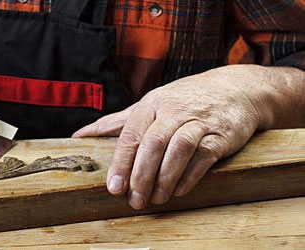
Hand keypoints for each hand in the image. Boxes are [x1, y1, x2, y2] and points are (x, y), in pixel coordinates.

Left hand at [73, 65, 269, 208]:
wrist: (235, 89)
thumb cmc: (183, 101)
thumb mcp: (149, 105)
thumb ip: (116, 122)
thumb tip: (80, 135)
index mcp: (151, 104)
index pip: (131, 134)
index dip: (121, 162)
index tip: (113, 187)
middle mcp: (173, 110)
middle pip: (152, 143)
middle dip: (141, 175)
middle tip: (134, 200)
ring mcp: (199, 121)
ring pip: (178, 149)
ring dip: (165, 178)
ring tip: (155, 198)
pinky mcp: (221, 134)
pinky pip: (204, 156)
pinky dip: (190, 175)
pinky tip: (178, 190)